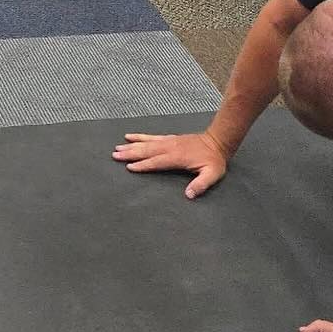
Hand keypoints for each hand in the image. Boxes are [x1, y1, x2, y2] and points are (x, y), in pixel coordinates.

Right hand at [111, 131, 227, 198]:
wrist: (217, 142)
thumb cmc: (214, 160)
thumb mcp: (212, 174)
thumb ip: (200, 185)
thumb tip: (188, 195)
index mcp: (177, 157)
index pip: (157, 162)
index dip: (143, 165)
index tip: (130, 167)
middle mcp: (170, 147)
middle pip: (147, 151)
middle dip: (130, 154)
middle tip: (116, 155)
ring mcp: (168, 141)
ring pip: (146, 143)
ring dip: (131, 146)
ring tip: (118, 148)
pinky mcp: (168, 138)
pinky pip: (151, 137)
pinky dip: (140, 136)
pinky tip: (130, 136)